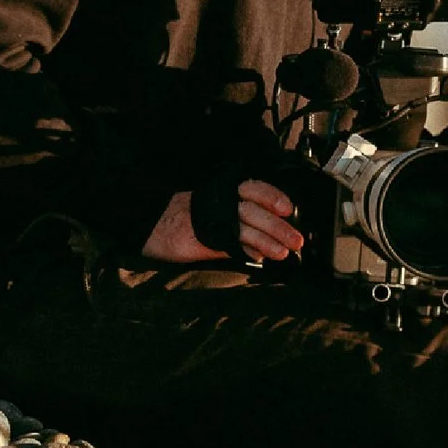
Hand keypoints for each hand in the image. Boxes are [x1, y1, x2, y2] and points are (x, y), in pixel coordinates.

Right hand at [142, 180, 305, 263]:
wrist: (150, 224)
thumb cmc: (182, 217)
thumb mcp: (211, 210)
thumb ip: (235, 220)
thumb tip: (264, 234)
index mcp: (222, 192)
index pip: (254, 189)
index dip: (273, 196)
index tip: (289, 208)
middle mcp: (219, 203)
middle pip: (255, 210)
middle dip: (278, 225)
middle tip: (297, 239)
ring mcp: (211, 220)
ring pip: (246, 227)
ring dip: (268, 241)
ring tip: (284, 252)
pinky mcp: (203, 240)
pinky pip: (230, 245)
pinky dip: (247, 251)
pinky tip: (259, 258)